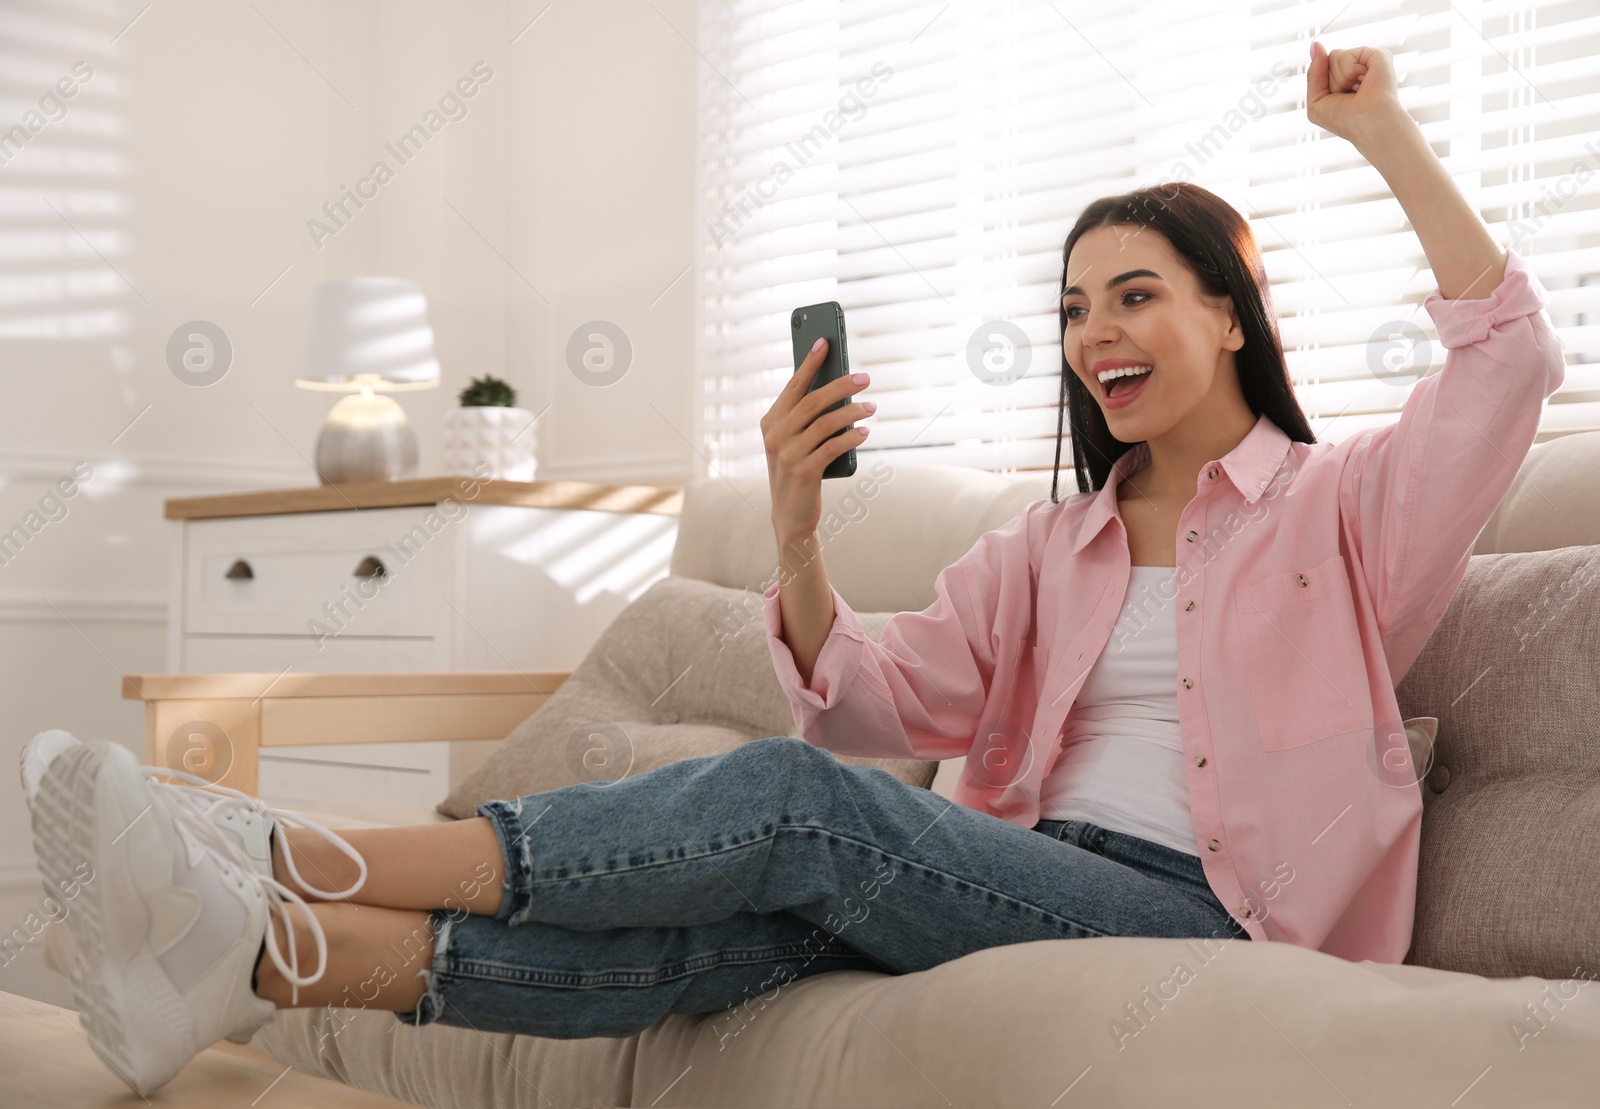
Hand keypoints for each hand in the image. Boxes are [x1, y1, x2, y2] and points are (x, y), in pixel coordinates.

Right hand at [761, 338, 872, 541]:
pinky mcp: (803, 472)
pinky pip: (833, 447)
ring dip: (853, 412)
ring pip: (826, 423)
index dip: (809, 363)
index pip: (793, 386)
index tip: (825, 342)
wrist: (790, 515)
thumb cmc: (798, 470)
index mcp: (771, 422)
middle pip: (813, 401)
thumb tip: (840, 388)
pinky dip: (851, 437)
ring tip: (871, 407)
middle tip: (865, 378)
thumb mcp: (795, 442)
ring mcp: (787, 454)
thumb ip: (807, 418)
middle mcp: (775, 435)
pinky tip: (864, 431)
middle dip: (841, 385)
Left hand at [1307, 41, 1406, 148]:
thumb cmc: (1345, 120)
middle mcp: (1358, 69)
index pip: (1322, 66)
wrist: (1368, 122)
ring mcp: (1368, 61)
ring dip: (1341, 78)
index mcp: (1346, 79)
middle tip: (1350, 95)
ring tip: (1358, 89)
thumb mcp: (1316, 101)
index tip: (1338, 98)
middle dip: (1332, 81)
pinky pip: (1347, 54)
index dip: (1323, 82)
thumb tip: (1315, 45)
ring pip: (1335, 56)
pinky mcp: (1378, 54)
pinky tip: (1365, 81)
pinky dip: (1350, 71)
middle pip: (1328, 60)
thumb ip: (1313, 73)